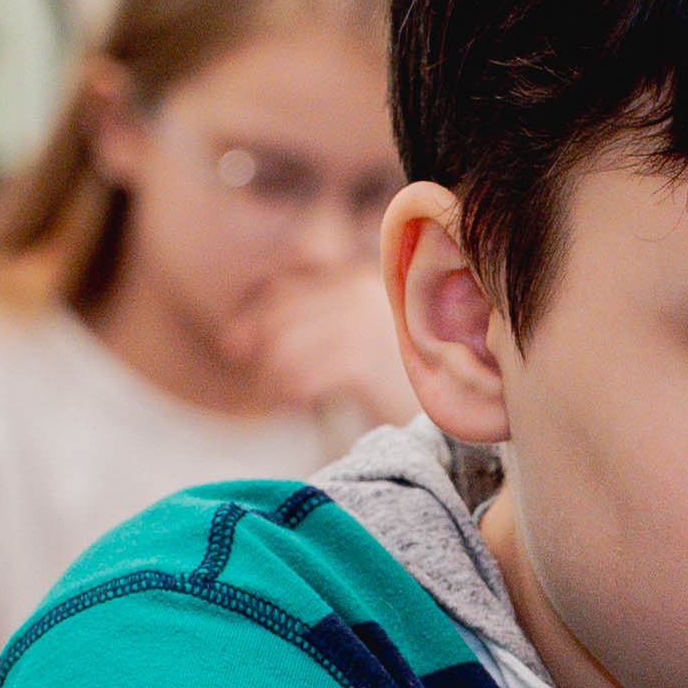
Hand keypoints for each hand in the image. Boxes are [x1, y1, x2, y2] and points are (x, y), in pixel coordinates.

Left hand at [237, 266, 417, 426]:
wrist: (455, 407)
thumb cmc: (400, 379)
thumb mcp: (358, 339)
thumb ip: (312, 326)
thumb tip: (238, 337)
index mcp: (357, 279)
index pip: (288, 292)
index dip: (254, 319)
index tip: (233, 347)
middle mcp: (360, 293)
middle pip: (280, 320)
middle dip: (263, 354)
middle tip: (265, 384)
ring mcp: (364, 324)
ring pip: (285, 350)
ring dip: (277, 380)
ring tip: (287, 398)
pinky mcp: (365, 362)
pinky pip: (302, 377)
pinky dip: (294, 394)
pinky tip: (302, 404)